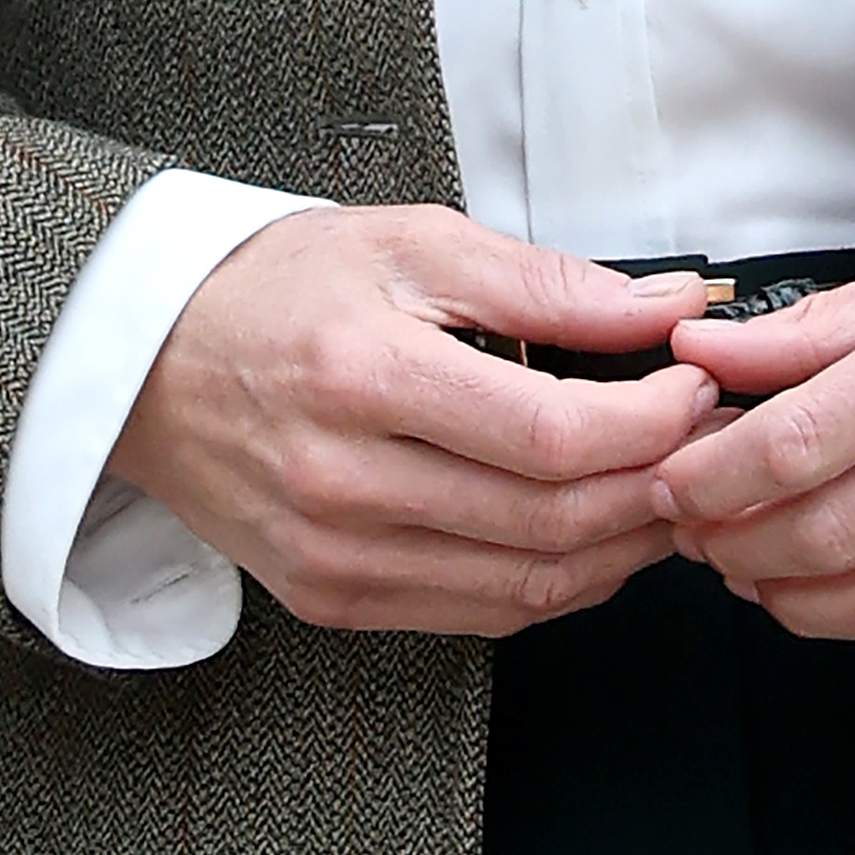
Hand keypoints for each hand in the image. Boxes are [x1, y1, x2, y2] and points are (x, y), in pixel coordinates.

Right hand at [113, 204, 720, 636]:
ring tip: (667, 489)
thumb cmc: (279, 286)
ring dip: (623, 547)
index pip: (551, 434)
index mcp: (363, 375)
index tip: (697, 387)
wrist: (148, 360)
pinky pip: (478, 612)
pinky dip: (556, 582)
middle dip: (657, 486)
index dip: (651, 421)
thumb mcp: (410, 242)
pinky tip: (594, 536)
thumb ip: (545, 281)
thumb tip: (664, 308)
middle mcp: (344, 481)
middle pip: (550, 519)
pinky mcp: (331, 599)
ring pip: (526, 582)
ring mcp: (334, 555)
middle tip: (706, 443)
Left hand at [649, 227, 854, 644]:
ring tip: (747, 571)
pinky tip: (836, 592)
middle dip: (736, 538)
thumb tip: (703, 350)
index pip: (807, 433)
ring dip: (794, 597)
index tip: (667, 477)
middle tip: (691, 532)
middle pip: (835, 522)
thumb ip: (822, 325)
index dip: (715, 471)